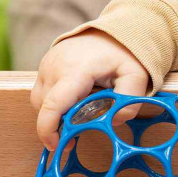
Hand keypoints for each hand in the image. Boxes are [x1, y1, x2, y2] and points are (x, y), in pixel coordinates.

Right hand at [31, 30, 149, 150]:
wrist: (113, 31)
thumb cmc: (124, 53)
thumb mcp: (136, 76)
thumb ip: (129, 101)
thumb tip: (114, 120)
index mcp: (75, 69)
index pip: (52, 105)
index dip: (49, 129)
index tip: (57, 145)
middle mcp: (54, 66)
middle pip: (45, 106)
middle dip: (58, 122)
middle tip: (80, 128)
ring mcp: (46, 64)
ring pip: (40, 100)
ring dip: (56, 111)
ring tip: (82, 108)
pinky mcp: (44, 65)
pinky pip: (43, 90)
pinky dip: (55, 100)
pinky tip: (76, 98)